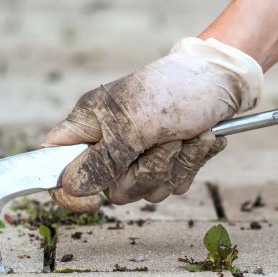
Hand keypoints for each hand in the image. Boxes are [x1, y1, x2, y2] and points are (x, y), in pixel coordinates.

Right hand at [45, 37, 262, 210]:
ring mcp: (139, 155)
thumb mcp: (134, 123)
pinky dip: (191, 162)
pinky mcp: (168, 162)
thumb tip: (72, 186)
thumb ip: (102, 159)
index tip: (92, 197)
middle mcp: (109, 142)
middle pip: (109, 188)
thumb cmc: (175, 88)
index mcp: (88, 124)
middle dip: (144, 171)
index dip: (64, 186)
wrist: (224, 79)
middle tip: (162, 139)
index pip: (53, 162)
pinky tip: (199, 138)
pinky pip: (173, 184)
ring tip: (184, 133)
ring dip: (173, 165)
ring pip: (145, 190)